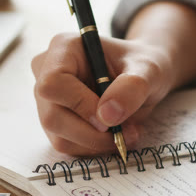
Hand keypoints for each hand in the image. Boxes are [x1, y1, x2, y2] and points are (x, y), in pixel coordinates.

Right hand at [32, 32, 177, 155]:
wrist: (142, 78)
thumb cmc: (143, 66)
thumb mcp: (149, 70)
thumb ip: (132, 87)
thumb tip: (107, 116)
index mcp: (64, 48)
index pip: (53, 83)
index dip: (80, 104)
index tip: (110, 117)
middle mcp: (46, 72)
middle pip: (52, 116)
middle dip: (92, 133)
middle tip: (127, 133)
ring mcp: (47, 99)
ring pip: (59, 136)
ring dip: (97, 143)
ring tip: (128, 133)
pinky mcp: (55, 122)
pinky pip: (67, 145)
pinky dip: (94, 147)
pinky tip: (114, 135)